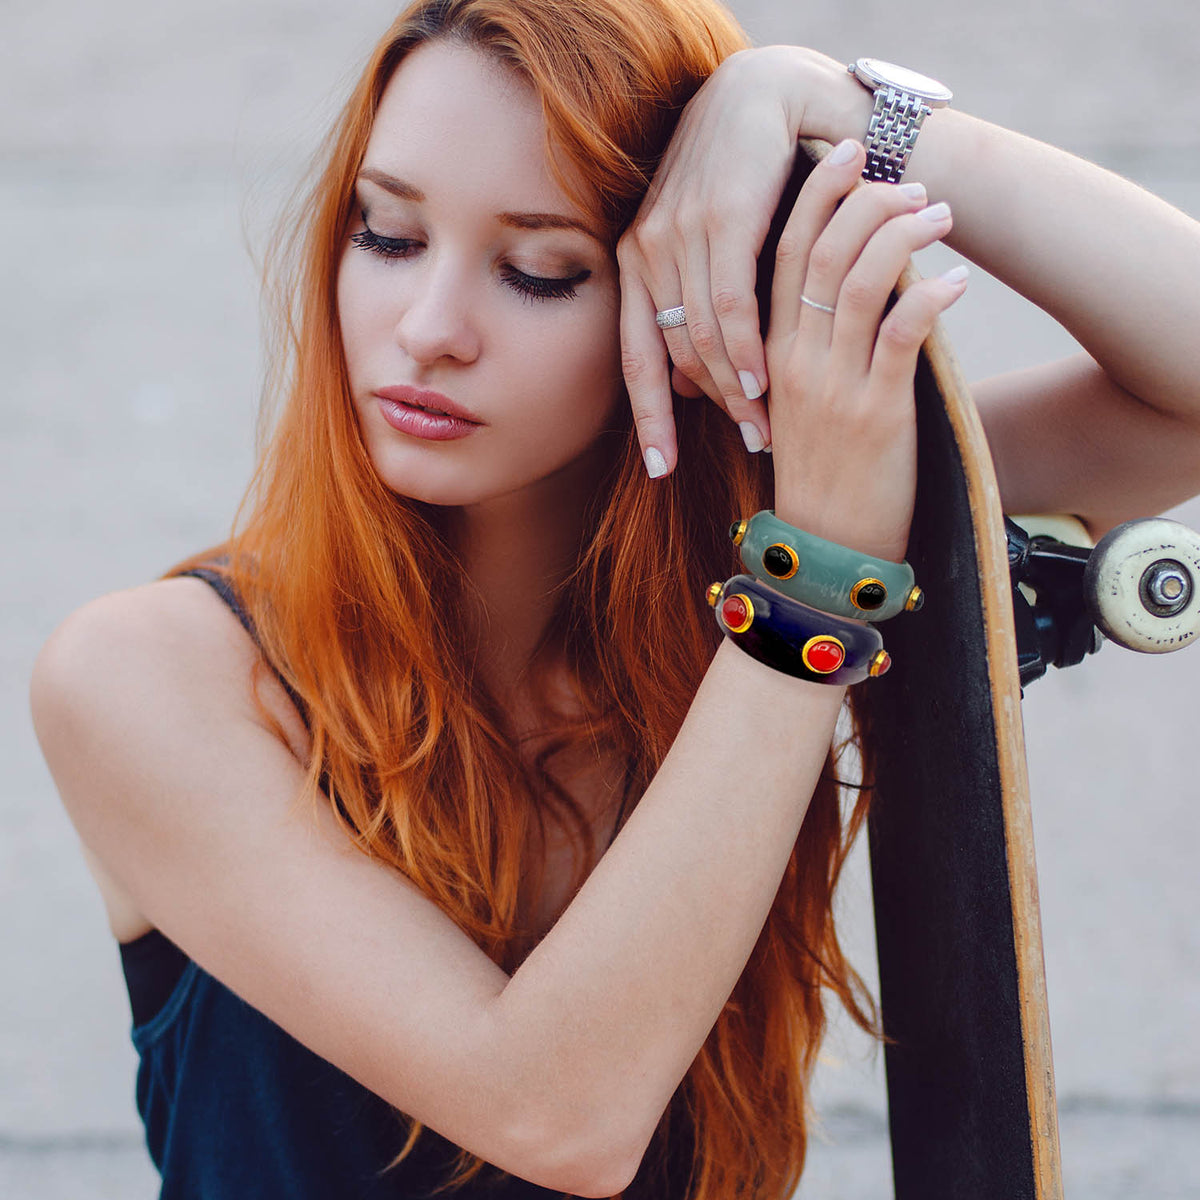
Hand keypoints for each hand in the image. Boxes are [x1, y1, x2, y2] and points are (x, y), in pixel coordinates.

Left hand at [615, 47, 873, 478]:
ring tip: (764, 430)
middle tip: (749, 449)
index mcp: (633, 266)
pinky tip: (764, 381)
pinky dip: (747, 349)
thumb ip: (695, 312)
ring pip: (701, 338)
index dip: (649, 419)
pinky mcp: (720, 218)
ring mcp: (677, 234)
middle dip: (711, 414)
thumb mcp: (708, 253)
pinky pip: (730, 304)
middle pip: (673, 357)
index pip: (634, 359)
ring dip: (735, 392)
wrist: (764, 99)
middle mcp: (644, 252)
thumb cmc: (739, 185)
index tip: (662, 470)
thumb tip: (690, 383)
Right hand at [765, 141, 967, 562]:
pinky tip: (958, 280)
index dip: (810, 199)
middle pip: (817, 255)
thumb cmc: (820, 478)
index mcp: (770, 357)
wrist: (824, 553)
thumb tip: (851, 291)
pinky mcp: (876, 412)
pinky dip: (930, 296)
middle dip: (859, 200)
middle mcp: (793, 362)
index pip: (781, 258)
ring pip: (859, 282)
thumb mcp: (798, 408)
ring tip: (939, 215)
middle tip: (902, 175)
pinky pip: (902, 333)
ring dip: (902, 236)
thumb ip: (809, 352)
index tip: (841, 154)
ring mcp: (833, 386)